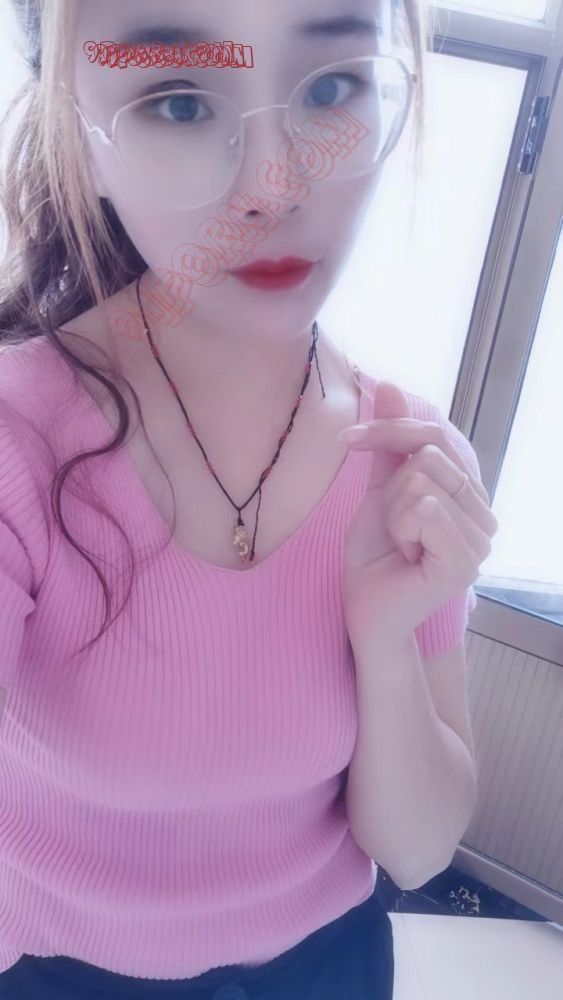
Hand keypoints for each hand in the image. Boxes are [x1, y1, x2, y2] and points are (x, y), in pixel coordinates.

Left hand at [339, 381, 497, 641]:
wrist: (366, 609)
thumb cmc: (375, 555)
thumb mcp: (379, 489)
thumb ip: (391, 442)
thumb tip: (389, 383)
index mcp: (468, 494)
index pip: (433, 435)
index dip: (387, 431)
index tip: (348, 439)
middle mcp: (483, 513)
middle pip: (427, 455)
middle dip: (390, 489)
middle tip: (391, 527)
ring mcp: (480, 539)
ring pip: (422, 481)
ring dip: (394, 513)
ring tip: (401, 544)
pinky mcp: (466, 561)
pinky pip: (425, 509)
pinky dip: (400, 529)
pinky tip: (406, 556)